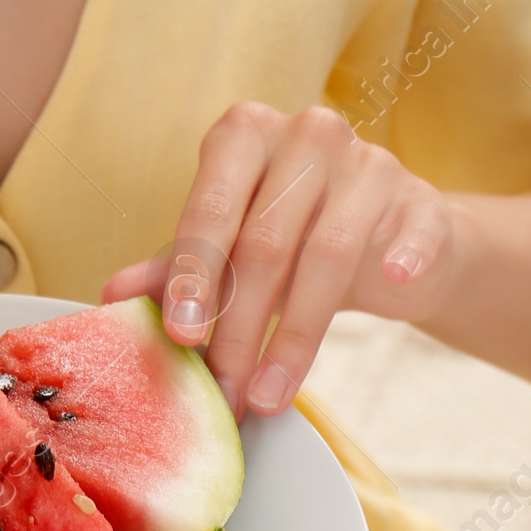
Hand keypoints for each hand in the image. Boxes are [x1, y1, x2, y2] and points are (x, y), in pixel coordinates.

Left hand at [103, 101, 457, 418]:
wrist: (387, 238)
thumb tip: (110, 295)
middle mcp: (306, 134)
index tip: (183, 339)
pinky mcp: (420, 197)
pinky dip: (400, 257)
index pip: (211, 207)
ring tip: (269, 396)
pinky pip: (411, 230)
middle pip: (265, 242)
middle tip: (224, 390)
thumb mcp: (228, 248)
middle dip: (239, 328)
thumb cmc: (291, 236)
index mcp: (245, 134)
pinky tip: (389, 287)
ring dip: (296, 338)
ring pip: (327, 253)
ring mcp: (368, 162)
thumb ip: (175, 267)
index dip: (194, 277)